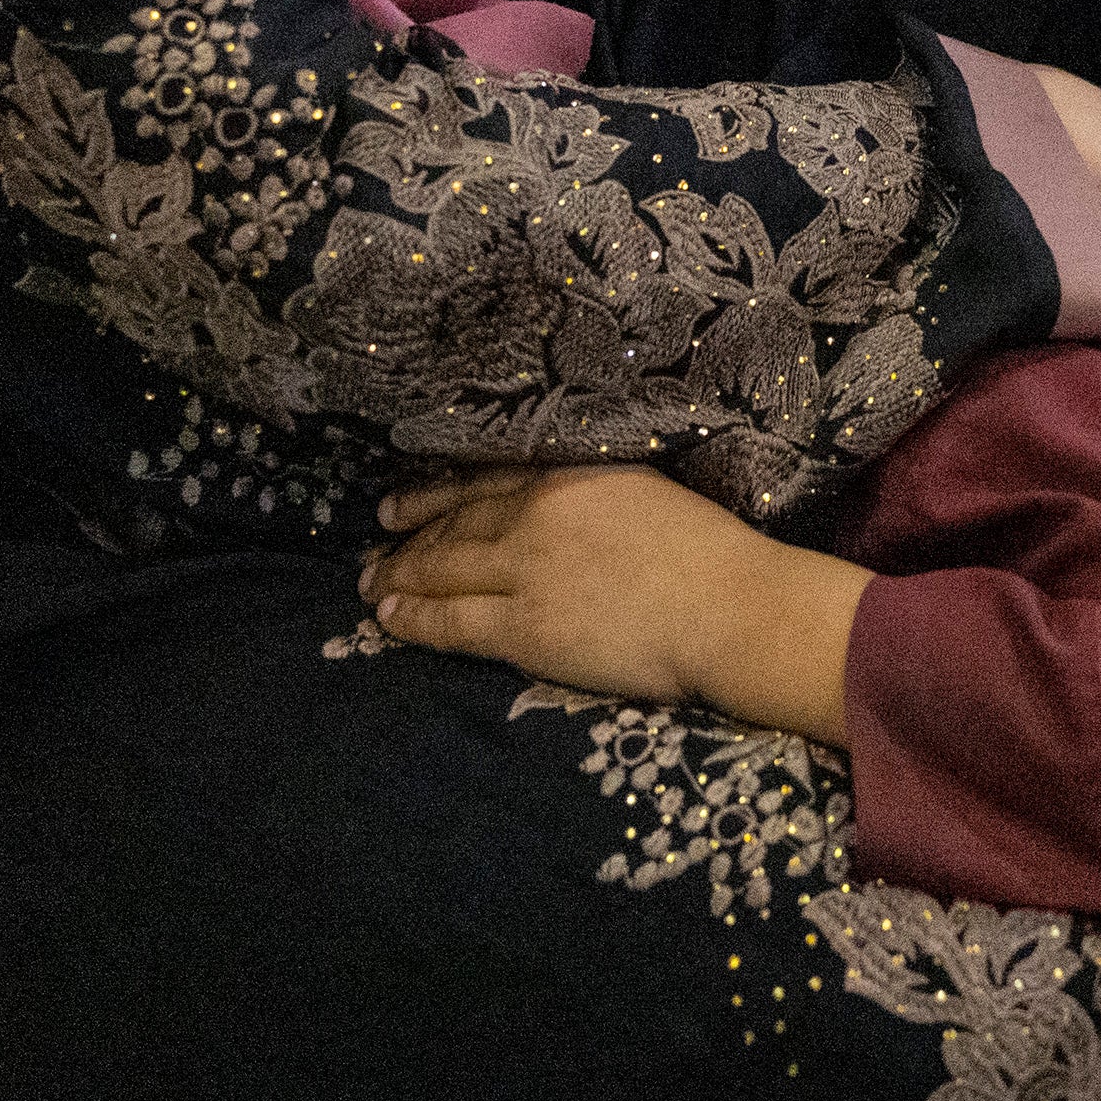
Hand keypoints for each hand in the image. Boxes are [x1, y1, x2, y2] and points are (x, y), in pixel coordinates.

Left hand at [363, 461, 863, 738]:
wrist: (731, 608)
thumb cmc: (713, 556)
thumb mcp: (646, 494)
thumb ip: (595, 496)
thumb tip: (566, 511)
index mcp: (571, 473)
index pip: (483, 481)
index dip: (434, 494)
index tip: (401, 504)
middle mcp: (537, 513)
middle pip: (455, 523)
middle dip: (408, 538)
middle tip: (374, 547)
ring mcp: (526, 570)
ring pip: (443, 569)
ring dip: (399, 577)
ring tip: (369, 586)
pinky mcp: (525, 626)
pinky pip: (452, 621)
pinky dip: (414, 618)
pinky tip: (388, 617)